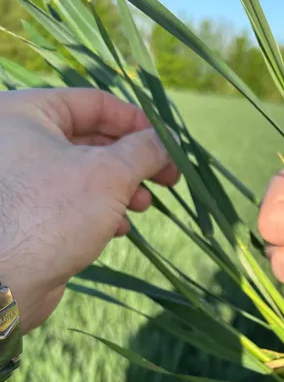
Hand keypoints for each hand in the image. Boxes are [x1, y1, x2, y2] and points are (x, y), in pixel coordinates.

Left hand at [0, 88, 178, 332]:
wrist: (8, 279)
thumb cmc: (52, 213)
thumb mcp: (110, 173)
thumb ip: (145, 150)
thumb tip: (168, 142)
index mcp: (25, 112)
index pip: (94, 102)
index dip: (137, 122)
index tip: (167, 145)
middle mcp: (17, 140)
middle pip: (90, 138)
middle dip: (132, 160)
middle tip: (166, 178)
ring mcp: (20, 179)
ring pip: (84, 172)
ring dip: (121, 188)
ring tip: (143, 205)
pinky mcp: (27, 213)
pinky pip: (71, 200)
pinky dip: (101, 209)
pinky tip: (119, 227)